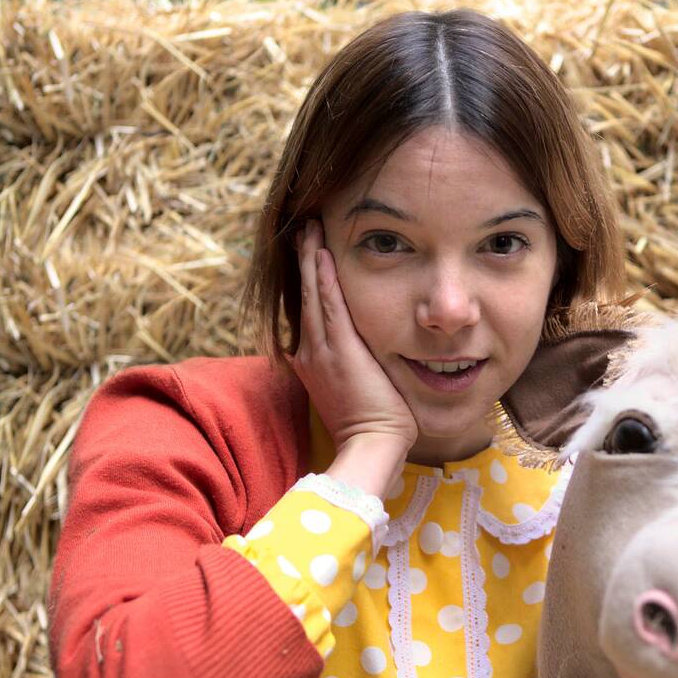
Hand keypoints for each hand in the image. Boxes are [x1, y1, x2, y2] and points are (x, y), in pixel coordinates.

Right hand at [288, 219, 416, 467]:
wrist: (371, 447)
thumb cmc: (374, 429)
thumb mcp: (358, 393)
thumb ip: (357, 371)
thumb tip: (366, 360)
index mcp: (316, 363)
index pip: (312, 314)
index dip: (311, 284)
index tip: (312, 258)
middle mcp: (312, 353)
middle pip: (306, 297)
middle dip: (305, 263)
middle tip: (303, 231)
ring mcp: (323, 350)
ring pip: (313, 294)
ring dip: (311, 260)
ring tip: (308, 230)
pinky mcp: (340, 349)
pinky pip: (328, 303)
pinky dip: (323, 276)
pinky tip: (321, 252)